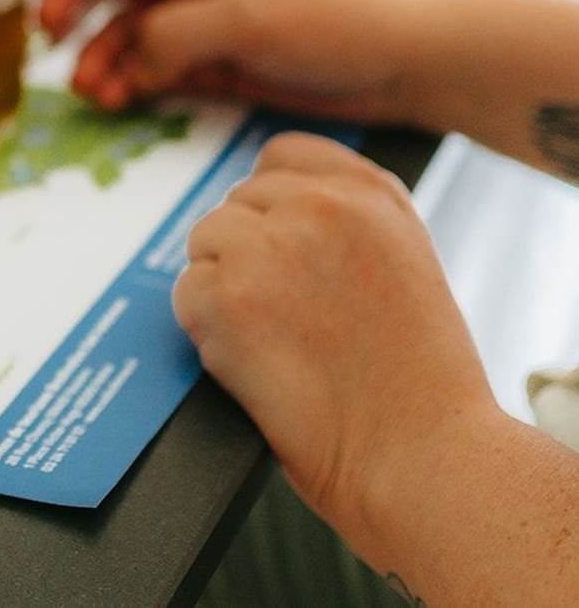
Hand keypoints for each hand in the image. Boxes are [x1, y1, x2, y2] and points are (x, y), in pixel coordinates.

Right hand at [38, 0, 426, 123]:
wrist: (401, 65)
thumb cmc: (338, 22)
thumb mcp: (252, 20)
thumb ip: (177, 33)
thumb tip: (125, 56)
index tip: (51, 17)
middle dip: (72, 16)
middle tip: (53, 53)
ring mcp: (191, 20)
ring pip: (118, 32)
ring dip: (96, 59)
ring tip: (92, 92)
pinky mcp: (203, 61)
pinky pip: (145, 68)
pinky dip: (124, 82)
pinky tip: (115, 101)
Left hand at [172, 133, 500, 540]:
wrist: (426, 457)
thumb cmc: (416, 380)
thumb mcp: (402, 263)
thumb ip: (343, 223)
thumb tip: (265, 209)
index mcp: (370, 193)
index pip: (281, 156)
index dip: (269, 201)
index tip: (277, 238)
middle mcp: (318, 204)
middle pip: (237, 204)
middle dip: (247, 254)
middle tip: (289, 318)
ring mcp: (268, 245)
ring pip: (205, 243)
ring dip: (223, 289)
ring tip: (278, 342)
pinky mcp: (226, 295)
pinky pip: (188, 294)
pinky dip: (207, 331)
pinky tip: (258, 364)